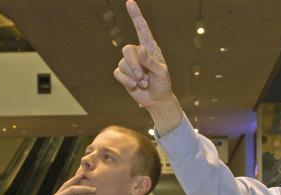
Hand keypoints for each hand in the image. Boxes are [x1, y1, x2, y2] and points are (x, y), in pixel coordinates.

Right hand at [115, 0, 182, 134]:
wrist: (157, 100)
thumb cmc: (163, 83)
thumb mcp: (161, 72)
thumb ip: (151, 61)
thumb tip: (140, 49)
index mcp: (150, 48)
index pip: (142, 29)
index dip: (135, 15)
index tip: (130, 2)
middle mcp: (138, 53)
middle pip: (127, 50)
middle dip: (134, 65)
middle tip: (143, 77)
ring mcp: (130, 63)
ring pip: (123, 63)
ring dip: (134, 76)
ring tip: (144, 83)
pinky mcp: (123, 74)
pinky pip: (118, 73)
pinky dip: (126, 80)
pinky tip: (134, 86)